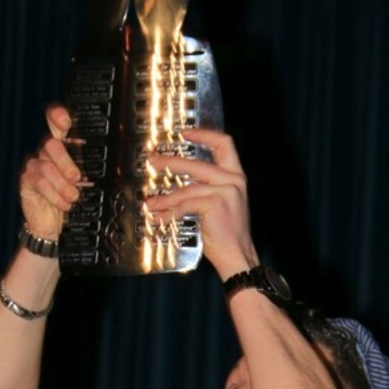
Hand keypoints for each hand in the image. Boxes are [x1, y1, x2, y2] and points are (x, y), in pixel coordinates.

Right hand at [17, 106, 85, 239]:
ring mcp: (35, 166)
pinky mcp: (27, 180)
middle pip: (52, 144)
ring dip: (62, 185)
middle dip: (66, 162)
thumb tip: (91, 169)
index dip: (58, 118)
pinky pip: (39, 181)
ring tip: (73, 197)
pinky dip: (54, 194)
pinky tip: (63, 203)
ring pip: (47, 166)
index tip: (66, 122)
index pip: (56, 125)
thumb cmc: (70, 200)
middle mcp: (47, 154)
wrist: (55, 224)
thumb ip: (86, 171)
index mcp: (63, 149)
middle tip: (77, 178)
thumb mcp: (84, 185)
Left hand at [142, 129, 255, 278]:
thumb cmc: (228, 234)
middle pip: (197, 163)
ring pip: (187, 188)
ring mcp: (226, 191)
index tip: (185, 133)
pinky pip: (185, 204)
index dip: (203, 134)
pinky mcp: (215, 204)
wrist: (238, 255)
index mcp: (236, 176)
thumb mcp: (222, 204)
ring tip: (151, 202)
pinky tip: (160, 217)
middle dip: (171, 162)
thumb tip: (179, 182)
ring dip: (165, 197)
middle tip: (154, 161)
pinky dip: (169, 212)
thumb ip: (207, 188)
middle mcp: (234, 180)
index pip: (224, 144)